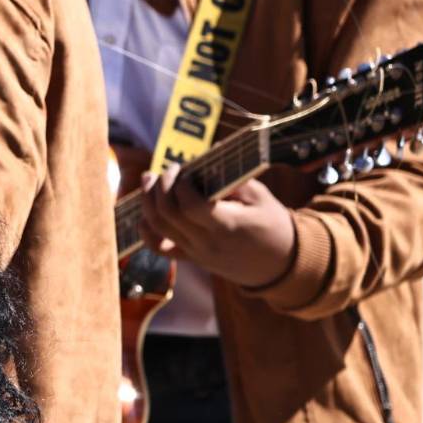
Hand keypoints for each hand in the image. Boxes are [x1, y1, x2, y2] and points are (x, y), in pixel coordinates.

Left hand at [139, 166, 295, 288]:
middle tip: (166, 170)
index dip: (179, 185)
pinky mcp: (191, 259)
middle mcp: (207, 242)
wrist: (279, 264)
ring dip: (147, 202)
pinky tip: (144, 214)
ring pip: (158, 229)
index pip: (190, 206)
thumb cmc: (272, 224)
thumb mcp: (261, 197)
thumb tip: (207, 158)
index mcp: (227, 226)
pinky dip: (146, 231)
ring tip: (149, 180)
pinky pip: (159, 249)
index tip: (182, 168)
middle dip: (160, 187)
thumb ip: (233, 179)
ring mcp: (196, 254)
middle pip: (168, 215)